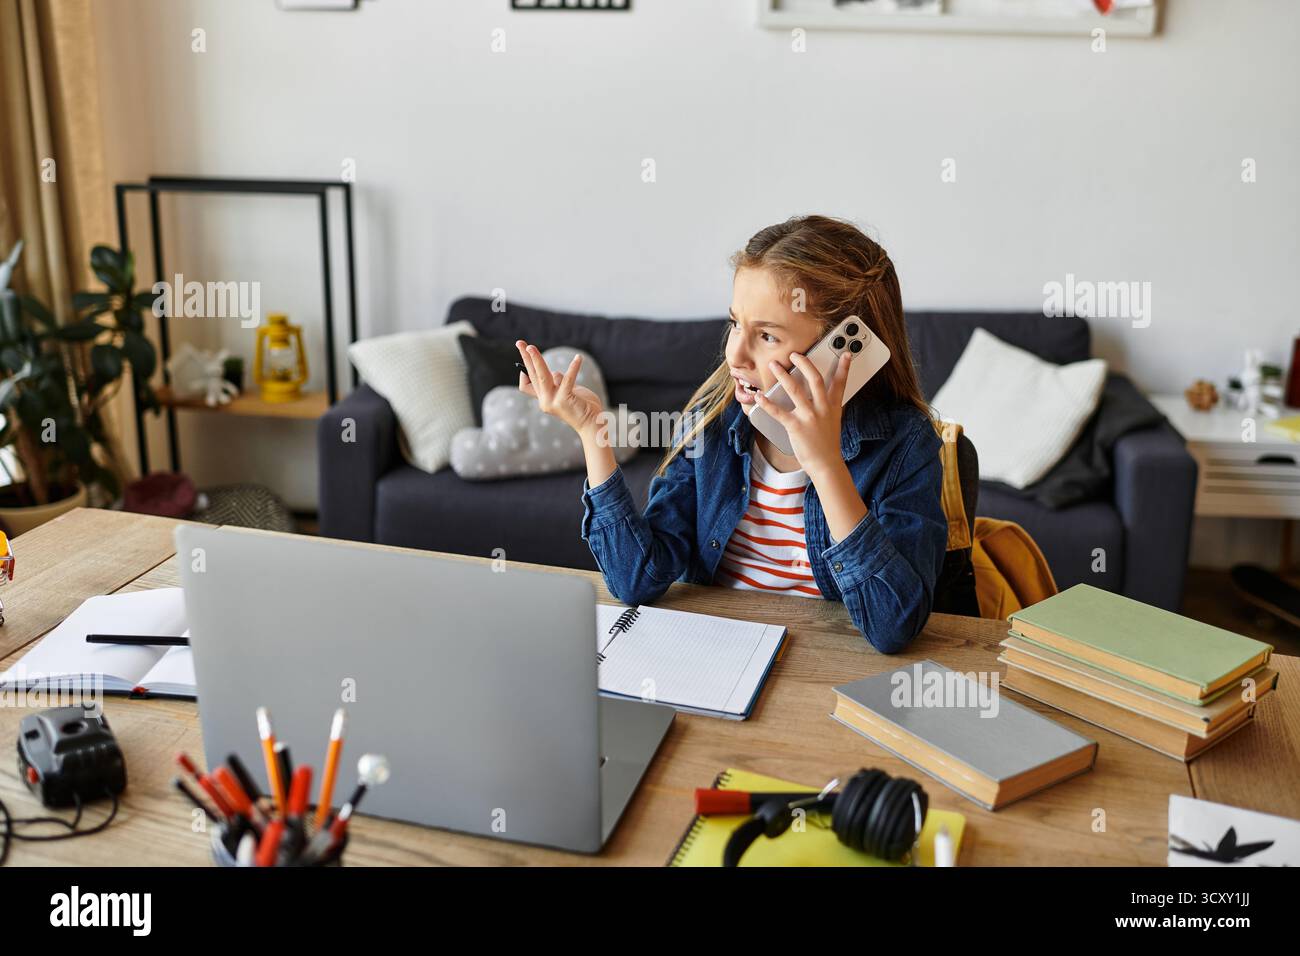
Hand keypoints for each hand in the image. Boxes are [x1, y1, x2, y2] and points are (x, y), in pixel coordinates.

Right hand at [515, 340, 605, 437]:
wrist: (592, 424)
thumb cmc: (582, 406)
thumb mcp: (567, 392)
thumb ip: (558, 383)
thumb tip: (554, 372)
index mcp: (544, 398)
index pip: (526, 385)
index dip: (525, 371)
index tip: (526, 355)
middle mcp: (545, 400)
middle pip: (531, 375)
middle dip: (525, 357)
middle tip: (519, 342)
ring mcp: (553, 401)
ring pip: (541, 375)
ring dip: (536, 360)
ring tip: (531, 347)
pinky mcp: (565, 400)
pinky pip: (568, 379)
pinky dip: (573, 367)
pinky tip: (578, 358)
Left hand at [754, 350, 850, 477]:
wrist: (826, 464)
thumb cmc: (827, 444)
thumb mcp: (833, 422)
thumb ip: (828, 407)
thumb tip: (821, 395)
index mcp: (832, 407)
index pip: (840, 383)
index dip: (844, 368)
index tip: (846, 354)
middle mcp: (822, 409)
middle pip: (815, 379)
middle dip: (804, 363)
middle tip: (794, 354)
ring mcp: (809, 417)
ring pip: (795, 390)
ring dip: (783, 376)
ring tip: (774, 366)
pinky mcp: (796, 427)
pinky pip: (778, 412)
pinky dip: (767, 403)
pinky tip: (760, 396)